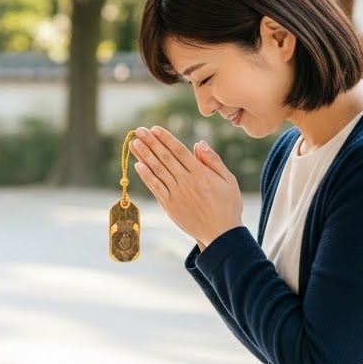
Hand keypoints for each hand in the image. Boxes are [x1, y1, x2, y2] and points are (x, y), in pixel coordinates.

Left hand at [129, 126, 242, 249]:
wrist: (221, 234)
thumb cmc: (228, 206)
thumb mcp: (228, 180)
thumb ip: (213, 160)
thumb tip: (199, 143)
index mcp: (200, 173)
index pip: (179, 151)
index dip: (165, 139)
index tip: (155, 129)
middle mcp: (186, 181)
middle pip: (165, 157)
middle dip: (151, 142)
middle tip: (139, 130)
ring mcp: (176, 193)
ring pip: (157, 170)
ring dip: (144, 156)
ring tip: (134, 144)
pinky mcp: (170, 206)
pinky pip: (155, 188)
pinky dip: (146, 176)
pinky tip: (138, 165)